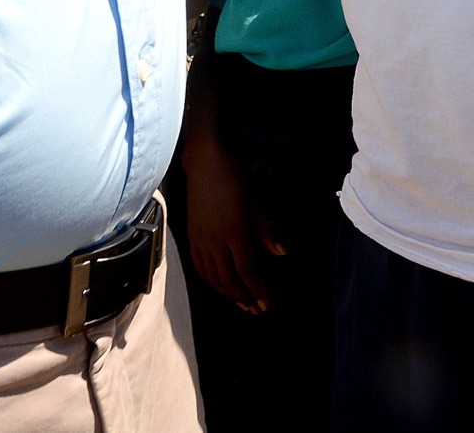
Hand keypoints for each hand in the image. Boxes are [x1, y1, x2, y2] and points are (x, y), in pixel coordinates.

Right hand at [182, 134, 284, 314]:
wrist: (204, 163)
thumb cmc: (234, 178)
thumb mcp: (255, 201)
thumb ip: (265, 231)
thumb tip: (281, 254)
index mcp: (234, 232)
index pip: (247, 270)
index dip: (257, 289)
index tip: (266, 303)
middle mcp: (215, 241)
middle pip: (230, 279)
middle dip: (245, 298)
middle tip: (257, 310)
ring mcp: (201, 241)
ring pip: (213, 277)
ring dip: (228, 294)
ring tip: (242, 304)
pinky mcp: (192, 238)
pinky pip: (200, 268)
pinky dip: (211, 282)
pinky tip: (220, 286)